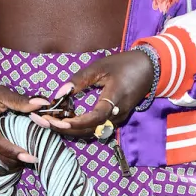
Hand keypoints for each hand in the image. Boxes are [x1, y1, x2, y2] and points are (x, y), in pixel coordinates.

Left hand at [35, 51, 153, 141]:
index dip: (77, 122)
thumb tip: (59, 93)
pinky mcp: (117, 119)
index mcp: (115, 97)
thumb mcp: (100, 66)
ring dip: (72, 129)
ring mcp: (119, 118)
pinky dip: (80, 126)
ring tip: (51, 122)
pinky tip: (66, 120)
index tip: (59, 121)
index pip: (96, 117)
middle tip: (46, 123)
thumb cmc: (123, 64)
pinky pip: (97, 128)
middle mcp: (118, 113)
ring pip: (93, 131)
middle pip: (91, 129)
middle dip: (67, 129)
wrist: (149, 68)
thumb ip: (79, 80)